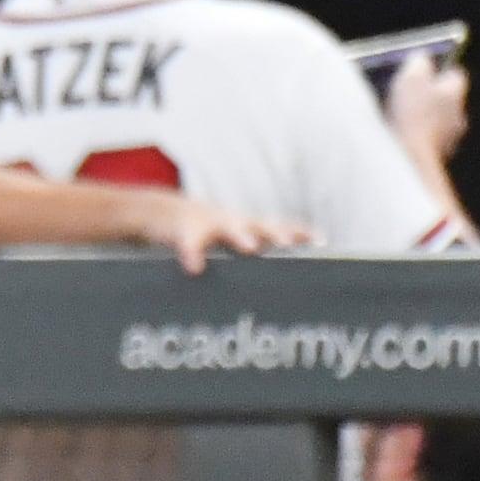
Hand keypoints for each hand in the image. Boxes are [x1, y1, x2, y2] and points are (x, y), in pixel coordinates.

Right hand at [132, 193, 308, 273]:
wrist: (159, 212)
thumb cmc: (202, 229)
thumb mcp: (231, 235)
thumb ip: (256, 243)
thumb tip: (285, 258)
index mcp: (244, 227)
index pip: (276, 228)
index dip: (297, 234)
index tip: (320, 241)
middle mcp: (230, 222)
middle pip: (257, 226)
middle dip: (274, 233)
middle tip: (288, 241)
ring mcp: (206, 224)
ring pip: (226, 228)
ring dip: (240, 236)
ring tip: (250, 247)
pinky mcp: (181, 232)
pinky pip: (187, 244)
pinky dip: (192, 255)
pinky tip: (195, 268)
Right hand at [387, 55, 469, 166]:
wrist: (410, 160)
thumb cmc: (412, 116)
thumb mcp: (412, 77)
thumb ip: (419, 62)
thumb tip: (421, 59)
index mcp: (455, 93)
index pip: (455, 74)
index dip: (440, 68)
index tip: (425, 65)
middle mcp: (457, 117)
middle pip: (445, 99)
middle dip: (429, 94)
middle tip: (406, 89)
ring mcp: (447, 140)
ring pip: (435, 122)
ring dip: (421, 117)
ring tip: (396, 114)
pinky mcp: (432, 158)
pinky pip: (424, 141)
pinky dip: (414, 136)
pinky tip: (396, 135)